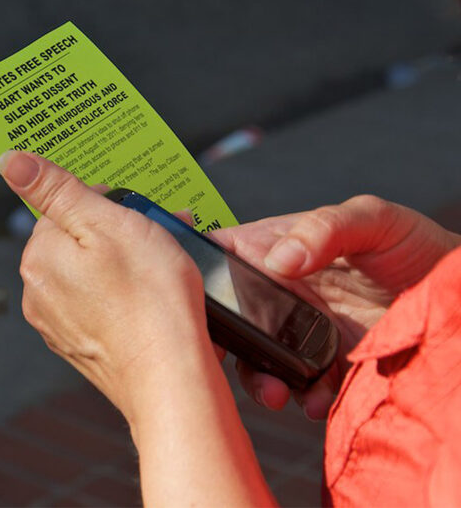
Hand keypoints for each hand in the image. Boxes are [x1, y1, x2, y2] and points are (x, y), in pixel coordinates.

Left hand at [0, 150, 220, 420]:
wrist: (170, 379)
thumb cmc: (149, 299)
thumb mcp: (107, 223)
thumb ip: (56, 190)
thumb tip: (10, 161)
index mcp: (39, 257)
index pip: (60, 208)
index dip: (102, 202)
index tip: (135, 210)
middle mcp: (39, 294)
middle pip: (77, 242)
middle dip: (116, 232)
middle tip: (159, 235)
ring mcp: (59, 326)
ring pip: (91, 275)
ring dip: (124, 264)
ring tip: (166, 268)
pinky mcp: (83, 348)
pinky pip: (101, 307)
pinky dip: (124, 297)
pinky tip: (154, 300)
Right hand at [210, 195, 460, 418]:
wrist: (459, 300)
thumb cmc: (414, 244)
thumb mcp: (373, 219)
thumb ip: (325, 227)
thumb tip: (279, 259)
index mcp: (275, 248)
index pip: (218, 257)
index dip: (192, 276)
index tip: (184, 300)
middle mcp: (278, 292)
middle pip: (228, 319)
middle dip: (222, 345)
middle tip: (228, 362)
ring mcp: (299, 331)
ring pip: (256, 360)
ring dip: (259, 380)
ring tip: (281, 393)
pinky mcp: (324, 365)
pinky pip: (299, 387)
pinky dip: (303, 398)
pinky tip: (320, 397)